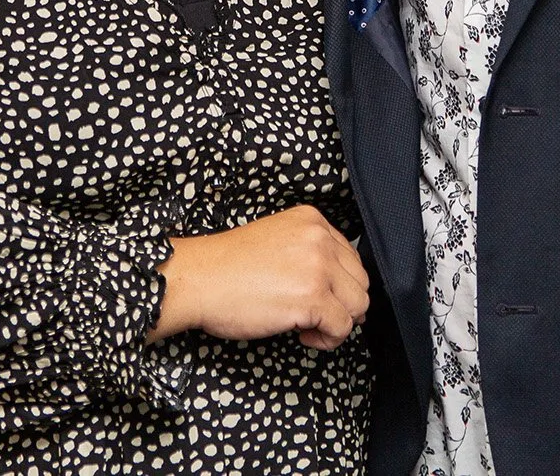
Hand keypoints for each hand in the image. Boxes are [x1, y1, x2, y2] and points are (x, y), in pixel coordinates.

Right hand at [148, 205, 369, 350]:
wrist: (200, 279)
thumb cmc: (228, 267)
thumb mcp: (277, 240)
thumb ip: (309, 252)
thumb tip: (339, 286)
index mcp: (312, 221)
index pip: (351, 257)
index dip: (340, 284)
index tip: (322, 297)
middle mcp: (320, 239)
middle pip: (360, 281)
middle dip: (343, 304)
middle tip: (317, 316)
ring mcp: (318, 267)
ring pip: (358, 304)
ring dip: (337, 322)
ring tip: (309, 326)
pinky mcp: (313, 297)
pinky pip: (342, 327)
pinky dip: (327, 339)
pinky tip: (302, 334)